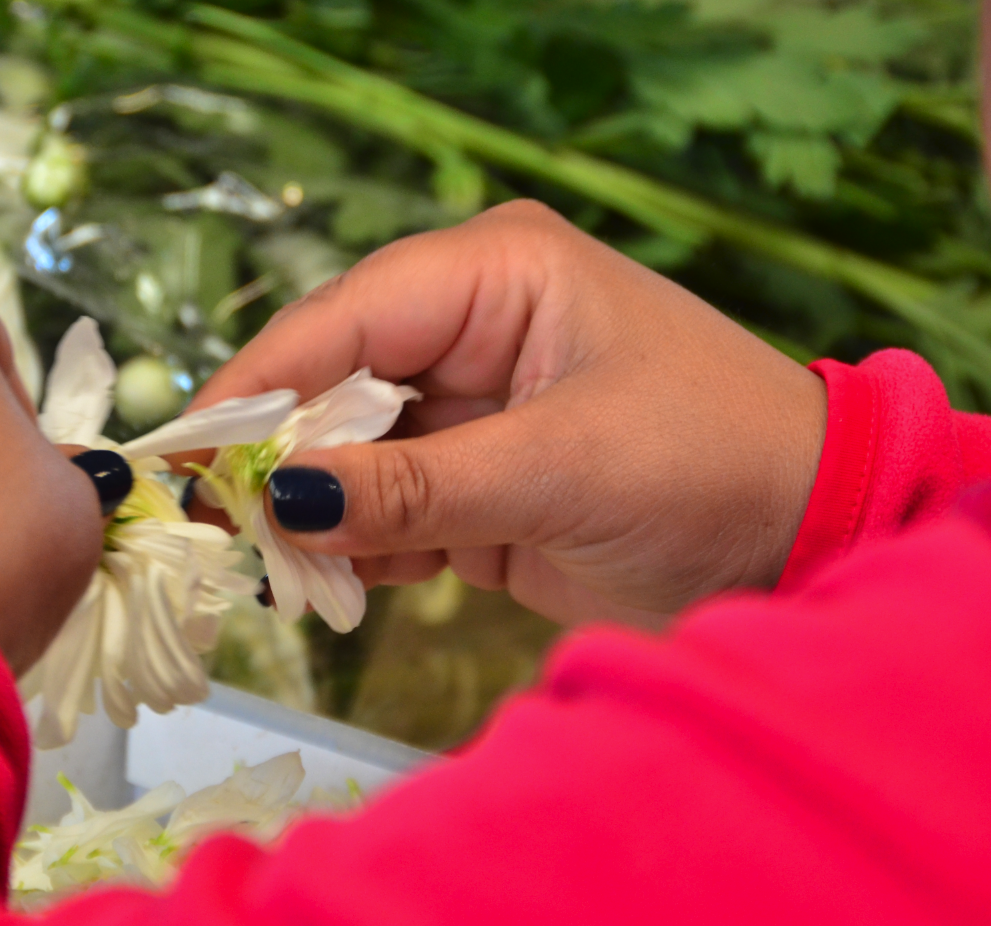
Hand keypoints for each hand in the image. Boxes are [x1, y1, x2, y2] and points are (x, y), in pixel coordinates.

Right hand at [191, 201, 827, 627]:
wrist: (805, 542)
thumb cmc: (710, 465)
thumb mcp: (557, 469)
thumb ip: (412, 487)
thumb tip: (279, 498)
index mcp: (494, 276)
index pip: (342, 320)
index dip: (258, 386)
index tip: (185, 454)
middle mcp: (467, 330)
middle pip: (328, 387)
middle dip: (282, 460)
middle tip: (223, 530)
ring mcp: (467, 412)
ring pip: (346, 457)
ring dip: (317, 517)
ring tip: (288, 576)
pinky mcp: (473, 486)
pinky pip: (383, 511)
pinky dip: (361, 551)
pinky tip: (347, 585)